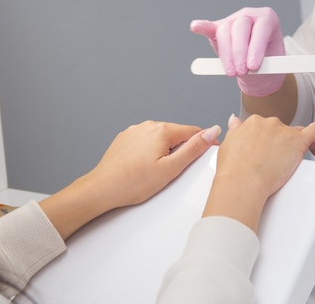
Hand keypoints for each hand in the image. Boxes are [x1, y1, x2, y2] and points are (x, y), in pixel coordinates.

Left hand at [40, 120, 221, 239]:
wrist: (102, 189)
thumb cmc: (133, 183)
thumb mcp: (172, 168)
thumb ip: (194, 148)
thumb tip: (212, 131)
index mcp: (162, 130)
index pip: (193, 131)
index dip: (204, 142)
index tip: (208, 154)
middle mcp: (148, 126)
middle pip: (177, 134)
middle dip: (182, 149)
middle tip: (177, 171)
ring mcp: (134, 131)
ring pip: (161, 138)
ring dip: (166, 150)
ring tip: (158, 171)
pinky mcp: (125, 139)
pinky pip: (146, 141)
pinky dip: (150, 151)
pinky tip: (145, 167)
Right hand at [190, 7, 285, 96]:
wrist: (261, 66)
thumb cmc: (269, 62)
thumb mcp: (274, 63)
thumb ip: (266, 63)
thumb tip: (254, 68)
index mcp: (267, 19)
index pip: (261, 29)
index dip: (256, 48)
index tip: (253, 66)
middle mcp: (249, 15)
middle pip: (240, 28)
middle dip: (239, 53)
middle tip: (241, 72)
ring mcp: (232, 21)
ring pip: (225, 32)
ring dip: (226, 54)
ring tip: (232, 73)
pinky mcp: (218, 29)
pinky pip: (210, 27)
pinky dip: (202, 27)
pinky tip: (195, 26)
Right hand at [203, 112, 314, 229]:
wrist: (241, 182)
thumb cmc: (233, 170)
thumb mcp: (228, 144)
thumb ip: (235, 130)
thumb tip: (234, 121)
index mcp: (253, 122)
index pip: (266, 128)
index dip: (269, 141)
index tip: (267, 151)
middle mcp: (268, 122)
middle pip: (281, 131)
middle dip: (280, 145)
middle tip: (275, 163)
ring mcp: (284, 131)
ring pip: (296, 134)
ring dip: (296, 145)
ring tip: (290, 161)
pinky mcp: (297, 142)